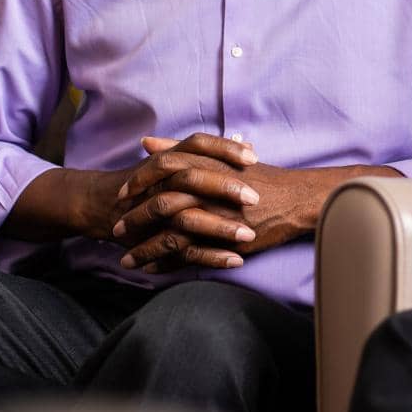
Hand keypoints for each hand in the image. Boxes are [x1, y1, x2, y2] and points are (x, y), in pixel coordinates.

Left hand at [114, 134, 340, 272]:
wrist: (295, 199)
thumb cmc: (259, 177)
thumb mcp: (221, 156)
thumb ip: (181, 149)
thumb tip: (148, 141)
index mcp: (205, 164)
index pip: (160, 168)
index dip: (138, 181)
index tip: (122, 193)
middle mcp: (207, 189)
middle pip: (159, 203)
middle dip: (134, 219)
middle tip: (117, 229)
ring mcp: (215, 216)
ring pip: (169, 234)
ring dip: (144, 249)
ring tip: (126, 260)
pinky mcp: (224, 240)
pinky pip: (189, 255)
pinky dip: (166, 264)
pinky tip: (152, 270)